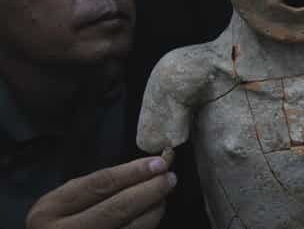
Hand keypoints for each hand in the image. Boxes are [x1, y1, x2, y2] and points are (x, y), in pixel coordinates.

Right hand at [26, 156, 176, 228]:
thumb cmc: (58, 221)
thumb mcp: (63, 201)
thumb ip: (95, 188)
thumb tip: (144, 170)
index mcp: (51, 208)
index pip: (101, 183)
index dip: (133, 172)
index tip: (158, 163)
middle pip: (117, 208)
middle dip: (149, 191)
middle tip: (170, 178)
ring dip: (153, 211)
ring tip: (164, 196)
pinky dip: (145, 226)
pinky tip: (152, 215)